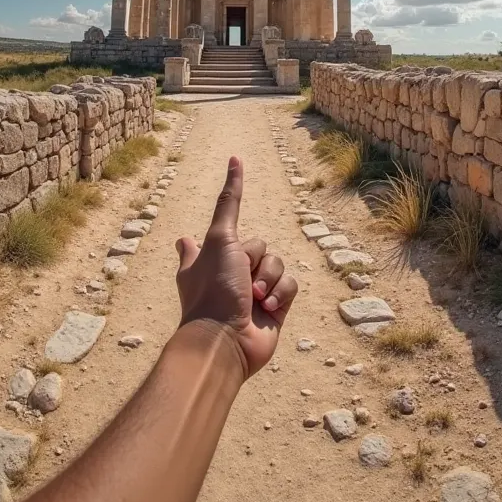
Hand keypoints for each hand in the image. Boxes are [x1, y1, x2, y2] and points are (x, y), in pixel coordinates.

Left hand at [175, 156, 297, 378]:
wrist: (225, 341)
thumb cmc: (214, 290)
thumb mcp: (219, 240)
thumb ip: (229, 205)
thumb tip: (227, 170)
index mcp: (211, 252)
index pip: (227, 211)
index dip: (233, 188)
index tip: (235, 160)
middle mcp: (231, 269)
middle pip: (259, 244)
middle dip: (254, 259)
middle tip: (240, 279)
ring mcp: (254, 289)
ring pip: (277, 263)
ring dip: (268, 279)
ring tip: (254, 298)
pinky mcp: (275, 306)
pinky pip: (290, 284)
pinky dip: (280, 294)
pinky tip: (267, 308)